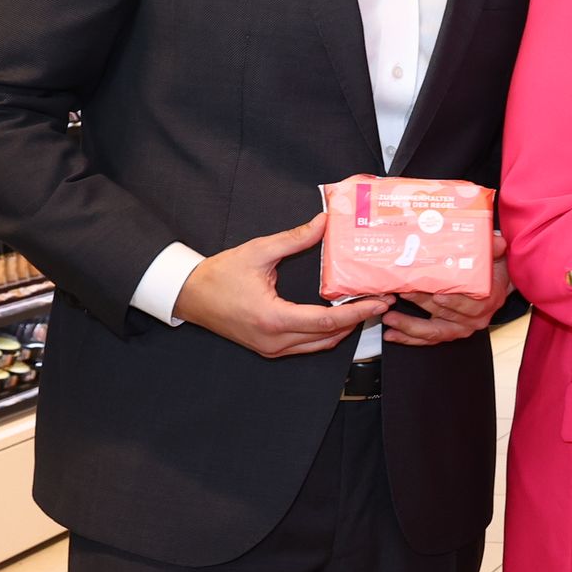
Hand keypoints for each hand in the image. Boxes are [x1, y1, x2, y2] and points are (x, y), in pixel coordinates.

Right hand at [175, 209, 390, 355]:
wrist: (190, 296)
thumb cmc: (219, 275)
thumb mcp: (258, 252)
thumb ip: (294, 238)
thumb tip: (324, 222)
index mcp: (274, 319)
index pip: (328, 321)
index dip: (358, 312)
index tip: (380, 302)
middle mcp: (275, 340)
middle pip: (329, 337)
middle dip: (359, 320)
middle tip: (382, 301)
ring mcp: (272, 348)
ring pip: (319, 345)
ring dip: (345, 329)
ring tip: (365, 307)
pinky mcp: (269, 348)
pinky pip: (307, 345)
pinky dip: (327, 333)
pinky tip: (340, 315)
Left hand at [381, 228, 511, 344]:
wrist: (494, 287)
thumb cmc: (491, 272)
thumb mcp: (495, 257)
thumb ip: (493, 248)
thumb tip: (496, 240)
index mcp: (487, 301)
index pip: (471, 305)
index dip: (454, 302)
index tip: (438, 295)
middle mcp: (474, 319)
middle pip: (445, 314)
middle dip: (422, 304)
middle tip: (404, 292)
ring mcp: (459, 328)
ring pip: (434, 332)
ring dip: (410, 326)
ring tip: (391, 318)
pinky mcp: (447, 333)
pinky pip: (427, 339)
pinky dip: (409, 338)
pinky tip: (392, 334)